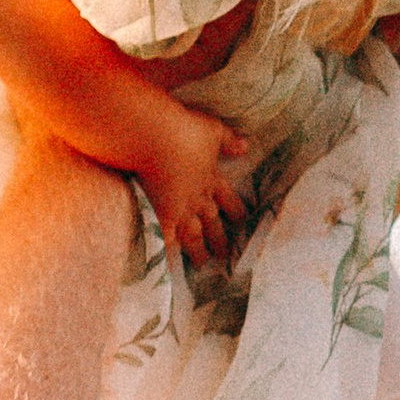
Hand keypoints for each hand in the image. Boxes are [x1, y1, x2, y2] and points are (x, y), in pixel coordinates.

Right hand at [140, 105, 251, 269]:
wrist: (153, 136)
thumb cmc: (183, 129)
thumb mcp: (213, 130)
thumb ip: (229, 140)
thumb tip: (246, 146)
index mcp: (210, 179)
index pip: (228, 199)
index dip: (236, 210)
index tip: (242, 221)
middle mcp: (197, 199)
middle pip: (212, 223)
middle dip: (219, 239)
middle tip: (225, 254)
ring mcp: (178, 209)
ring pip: (192, 236)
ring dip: (199, 251)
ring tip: (203, 264)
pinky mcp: (158, 215)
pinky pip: (164, 241)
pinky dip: (166, 256)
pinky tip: (167, 270)